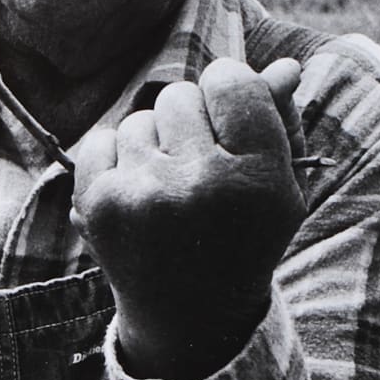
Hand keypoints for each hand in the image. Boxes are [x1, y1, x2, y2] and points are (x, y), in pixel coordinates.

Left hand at [71, 58, 306, 379]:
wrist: (189, 314)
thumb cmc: (240, 236)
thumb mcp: (279, 187)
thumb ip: (279, 121)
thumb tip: (281, 65)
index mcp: (257, 179)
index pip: (230, 81)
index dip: (228, 90)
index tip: (227, 116)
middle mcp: (200, 185)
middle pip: (180, 95)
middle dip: (188, 122)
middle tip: (198, 169)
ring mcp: (143, 195)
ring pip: (139, 120)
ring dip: (152, 146)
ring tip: (168, 191)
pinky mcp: (98, 204)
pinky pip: (100, 140)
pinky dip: (115, 160)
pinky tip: (136, 195)